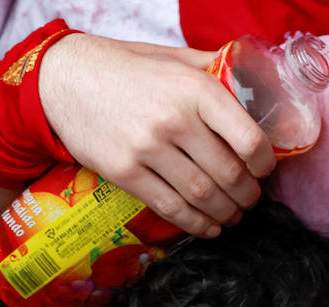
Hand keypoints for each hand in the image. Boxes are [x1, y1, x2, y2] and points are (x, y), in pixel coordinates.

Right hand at [39, 34, 273, 236]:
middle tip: (251, 200)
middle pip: (228, 174)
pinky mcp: (124, 173)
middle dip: (247, 195)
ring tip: (233, 215)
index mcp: (195, 89)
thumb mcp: (172, 58)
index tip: (265, 170)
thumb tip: (251, 84)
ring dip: (225, 213)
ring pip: (202, 196)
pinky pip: (169, 208)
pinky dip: (195, 224)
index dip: (264, 163)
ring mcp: (147, 149)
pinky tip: (208, 226)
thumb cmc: (123, 67)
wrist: (64, 80)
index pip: (248, 139)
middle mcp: (174, 120)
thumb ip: (212, 70)